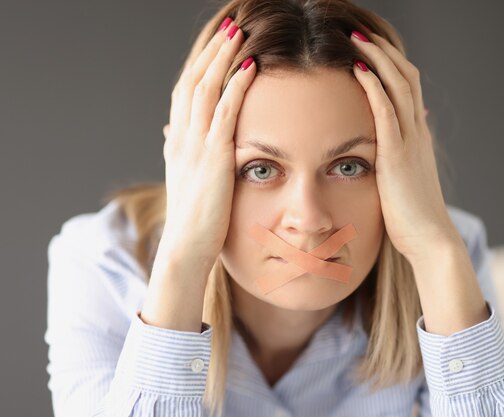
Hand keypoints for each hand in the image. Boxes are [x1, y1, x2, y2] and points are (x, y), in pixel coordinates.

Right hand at [158, 20, 256, 264]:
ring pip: (206, 89)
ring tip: (239, 32)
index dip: (200, 64)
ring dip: (223, 57)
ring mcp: (195, 146)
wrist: (186, 248)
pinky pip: (224, 113)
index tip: (218, 44)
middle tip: (230, 26)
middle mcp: (181, 137)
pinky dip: (236, 87)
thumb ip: (180, 151)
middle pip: (193, 80)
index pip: (185, 91)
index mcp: (177, 141)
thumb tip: (171, 131)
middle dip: (212, 50)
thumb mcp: (183, 179)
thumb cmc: (193, 219)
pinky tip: (251, 67)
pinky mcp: (214, 159)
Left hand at [350, 30, 461, 261]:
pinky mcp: (398, 156)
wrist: (430, 239)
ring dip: (378, 58)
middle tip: (360, 33)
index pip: (408, 88)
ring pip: (398, 87)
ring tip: (356, 39)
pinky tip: (359, 69)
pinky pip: (387, 112)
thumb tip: (392, 146)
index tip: (370, 48)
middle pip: (405, 77)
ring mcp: (410, 142)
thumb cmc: (413, 215)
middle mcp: (417, 132)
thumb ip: (399, 158)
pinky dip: (374, 87)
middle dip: (383, 51)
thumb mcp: (406, 180)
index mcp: (417, 136)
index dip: (390, 65)